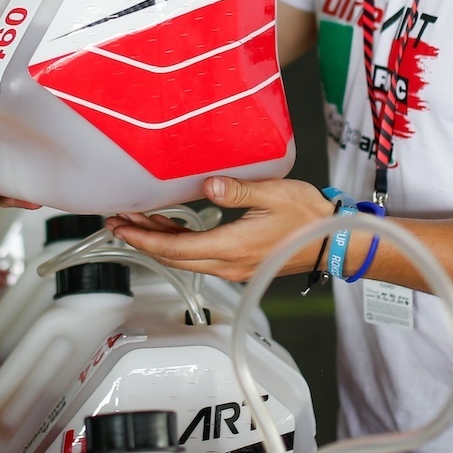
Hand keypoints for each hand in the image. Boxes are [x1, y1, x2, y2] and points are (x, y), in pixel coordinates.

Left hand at [105, 176, 334, 281]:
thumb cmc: (308, 217)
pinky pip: (200, 257)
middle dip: (143, 240)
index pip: (176, 249)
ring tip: (137, 223)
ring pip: (186, 259)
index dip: (144, 238)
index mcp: (232, 248)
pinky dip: (180, 244)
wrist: (334, 240)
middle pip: (174, 257)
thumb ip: (236, 190)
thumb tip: (207, 185)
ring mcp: (234, 267)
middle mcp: (229, 264)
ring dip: (159, 242)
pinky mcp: (240, 263)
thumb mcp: (272, 194)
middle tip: (118, 222)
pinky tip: (171, 229)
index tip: (122, 225)